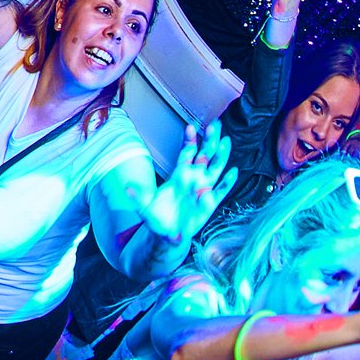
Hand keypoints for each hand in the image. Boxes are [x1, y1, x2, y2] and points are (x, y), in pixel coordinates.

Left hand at [139, 123, 236, 244]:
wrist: (168, 235)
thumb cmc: (158, 217)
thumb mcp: (145, 206)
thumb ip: (138, 196)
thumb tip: (126, 188)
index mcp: (178, 176)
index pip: (185, 154)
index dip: (189, 141)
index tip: (190, 127)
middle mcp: (193, 180)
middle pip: (204, 156)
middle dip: (209, 141)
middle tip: (214, 124)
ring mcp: (202, 190)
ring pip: (215, 169)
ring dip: (221, 156)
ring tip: (226, 141)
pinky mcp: (209, 204)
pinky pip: (221, 191)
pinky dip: (227, 182)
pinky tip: (232, 172)